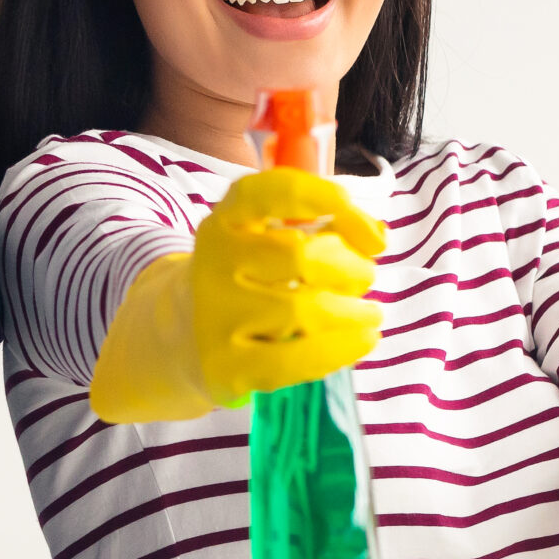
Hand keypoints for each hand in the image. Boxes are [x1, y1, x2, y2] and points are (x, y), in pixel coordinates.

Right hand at [191, 169, 386, 407]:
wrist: (182, 337)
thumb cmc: (245, 280)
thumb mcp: (267, 241)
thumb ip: (324, 227)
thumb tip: (377, 234)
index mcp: (226, 221)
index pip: (273, 193)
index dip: (326, 200)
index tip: (370, 231)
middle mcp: (214, 262)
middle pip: (301, 256)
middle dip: (352, 268)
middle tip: (366, 279)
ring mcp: (217, 316)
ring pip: (304, 309)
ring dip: (354, 312)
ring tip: (370, 314)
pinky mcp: (226, 365)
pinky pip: (297, 359)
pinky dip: (342, 348)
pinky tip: (361, 340)